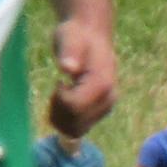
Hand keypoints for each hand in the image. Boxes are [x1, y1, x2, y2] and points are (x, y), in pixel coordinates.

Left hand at [45, 19, 116, 135]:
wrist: (90, 36)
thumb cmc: (77, 36)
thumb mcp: (69, 38)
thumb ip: (69, 53)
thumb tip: (68, 67)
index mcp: (103, 84)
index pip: (75, 107)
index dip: (59, 99)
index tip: (59, 81)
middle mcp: (108, 100)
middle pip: (76, 123)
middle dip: (58, 110)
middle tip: (57, 88)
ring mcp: (105, 108)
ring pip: (76, 130)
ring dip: (60, 117)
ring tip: (60, 95)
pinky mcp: (99, 113)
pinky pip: (78, 129)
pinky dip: (65, 121)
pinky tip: (64, 102)